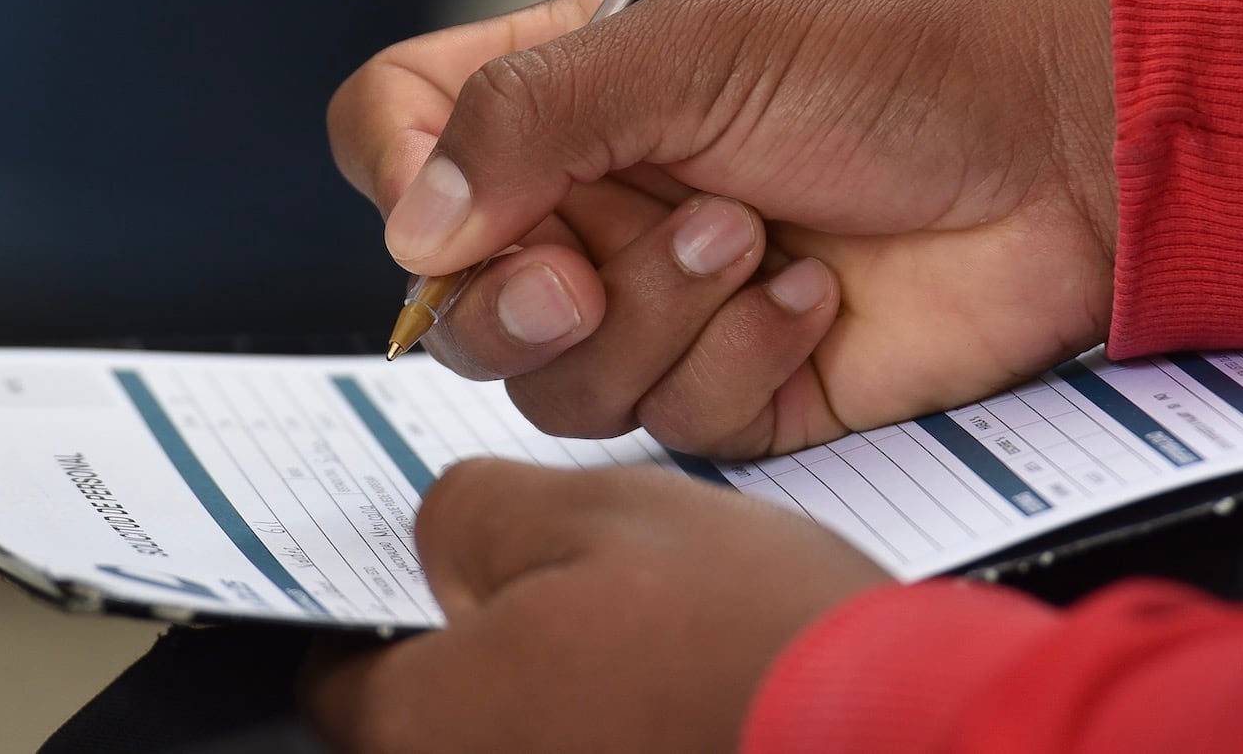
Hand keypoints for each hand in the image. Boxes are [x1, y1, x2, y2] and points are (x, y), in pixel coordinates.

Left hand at [300, 459, 890, 752]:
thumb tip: (441, 536)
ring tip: (646, 636)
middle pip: (433, 720)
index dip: (377, 610)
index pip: (339, 680)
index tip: (424, 581)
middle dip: (483, 651)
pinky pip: (593, 751)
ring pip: (523, 737)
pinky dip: (615, 726)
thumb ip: (480, 513)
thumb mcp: (604, 513)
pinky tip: (684, 688)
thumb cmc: (751, 640)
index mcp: (434, 722)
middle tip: (561, 590)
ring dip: (557, 691)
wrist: (903, 735)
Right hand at [329, 0, 1116, 455]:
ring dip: (652, 316)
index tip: (449, 212)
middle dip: (520, 298)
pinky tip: (818, 295)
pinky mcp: (744, 379)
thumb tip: (412, 226)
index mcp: (573, 84)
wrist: (1072, 148)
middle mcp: (604, 194)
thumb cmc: (903, 52)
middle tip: (584, 275)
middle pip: (462, 293)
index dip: (395, 176)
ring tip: (751, 238)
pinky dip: (738, 358)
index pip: (402, 125)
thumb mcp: (700, 44)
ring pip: (560, 378)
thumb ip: (535, 116)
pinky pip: (674, 417)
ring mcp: (669, 295)